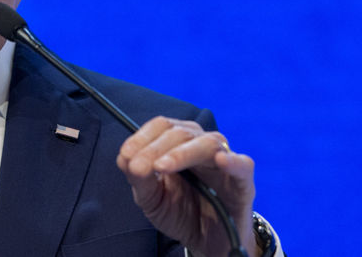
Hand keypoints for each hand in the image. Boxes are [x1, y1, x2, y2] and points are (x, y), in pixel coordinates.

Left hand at [116, 116, 257, 256]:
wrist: (206, 242)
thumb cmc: (180, 212)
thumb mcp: (152, 198)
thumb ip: (139, 179)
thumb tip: (126, 159)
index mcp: (178, 143)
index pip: (161, 126)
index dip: (142, 136)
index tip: (127, 155)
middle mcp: (201, 145)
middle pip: (180, 132)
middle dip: (154, 148)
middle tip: (139, 168)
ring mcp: (223, 161)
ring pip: (206, 144)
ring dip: (182, 153)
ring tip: (163, 166)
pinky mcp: (243, 181)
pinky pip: (243, 165)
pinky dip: (233, 161)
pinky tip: (221, 161)